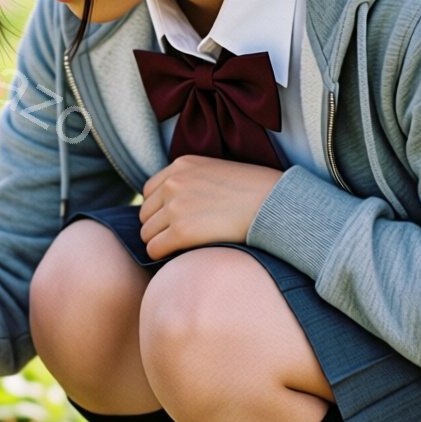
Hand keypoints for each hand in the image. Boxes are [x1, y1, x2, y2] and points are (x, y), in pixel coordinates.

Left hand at [138, 155, 284, 260]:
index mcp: (182, 165)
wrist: (275, 205)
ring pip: (147, 233)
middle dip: (158, 227)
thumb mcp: (218, 173)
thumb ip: (193, 182)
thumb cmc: (255, 193)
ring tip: (183, 248)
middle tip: (179, 238)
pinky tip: (180, 256)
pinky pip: (154, 249)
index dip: (160, 209)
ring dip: (160, 242)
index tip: (176, 220)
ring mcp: (176, 206)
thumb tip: (177, 207)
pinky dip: (162, 256)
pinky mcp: (182, 231)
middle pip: (145, 213)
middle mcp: (174, 182)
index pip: (150, 191)